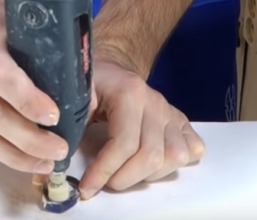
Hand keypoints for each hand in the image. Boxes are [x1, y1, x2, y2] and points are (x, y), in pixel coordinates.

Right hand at [0, 0, 68, 173]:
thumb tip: (82, 86)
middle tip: (60, 149)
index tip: (54, 117)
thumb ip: (43, 48)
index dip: (28, 101)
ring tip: (45, 162)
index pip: (2, 77)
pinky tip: (21, 157)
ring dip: (15, 154)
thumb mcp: (17, 17)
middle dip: (29, 140)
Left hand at [78, 59, 204, 198]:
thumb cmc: (93, 83)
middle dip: (125, 178)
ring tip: (127, 172)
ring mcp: (170, 112)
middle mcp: (155, 102)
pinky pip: (194, 148)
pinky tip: (154, 164)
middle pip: (151, 155)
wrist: (112, 69)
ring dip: (150, 174)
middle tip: (105, 182)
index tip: (87, 187)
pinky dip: (176, 163)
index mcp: (129, 93)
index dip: (104, 171)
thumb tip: (62, 158)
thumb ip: (71, 122)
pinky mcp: (180, 120)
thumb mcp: (76, 95)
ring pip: (176, 156)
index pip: (123, 144)